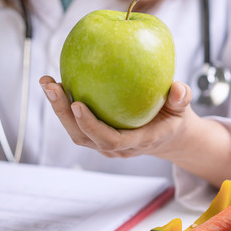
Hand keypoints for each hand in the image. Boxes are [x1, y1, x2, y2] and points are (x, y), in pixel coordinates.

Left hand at [39, 76, 196, 157]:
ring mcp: (104, 143)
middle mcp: (115, 147)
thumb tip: (179, 87)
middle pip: (83, 136)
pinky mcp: (96, 135)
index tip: (77, 104)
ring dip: (58, 109)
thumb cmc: (174, 118)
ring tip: (47, 83)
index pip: (110, 139)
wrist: (168, 136)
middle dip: (64, 113)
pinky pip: (76, 123)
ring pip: (75, 131)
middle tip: (52, 86)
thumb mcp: (183, 109)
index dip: (91, 125)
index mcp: (137, 142)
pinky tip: (56, 82)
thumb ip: (182, 98)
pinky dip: (64, 105)